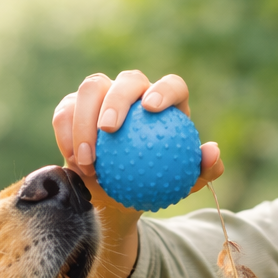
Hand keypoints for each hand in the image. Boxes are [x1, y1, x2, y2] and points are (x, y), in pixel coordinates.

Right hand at [51, 71, 223, 277]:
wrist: (116, 198)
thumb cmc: (153, 187)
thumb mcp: (182, 185)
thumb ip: (202, 170)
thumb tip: (212, 152)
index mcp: (166, 103)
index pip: (172, 85)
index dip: (164, 89)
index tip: (151, 108)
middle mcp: (134, 92)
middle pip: (127, 80)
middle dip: (116, 99)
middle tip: (110, 130)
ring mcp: (101, 96)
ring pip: (91, 89)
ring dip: (85, 120)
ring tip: (88, 158)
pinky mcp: (73, 108)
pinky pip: (65, 112)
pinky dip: (65, 134)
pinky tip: (72, 160)